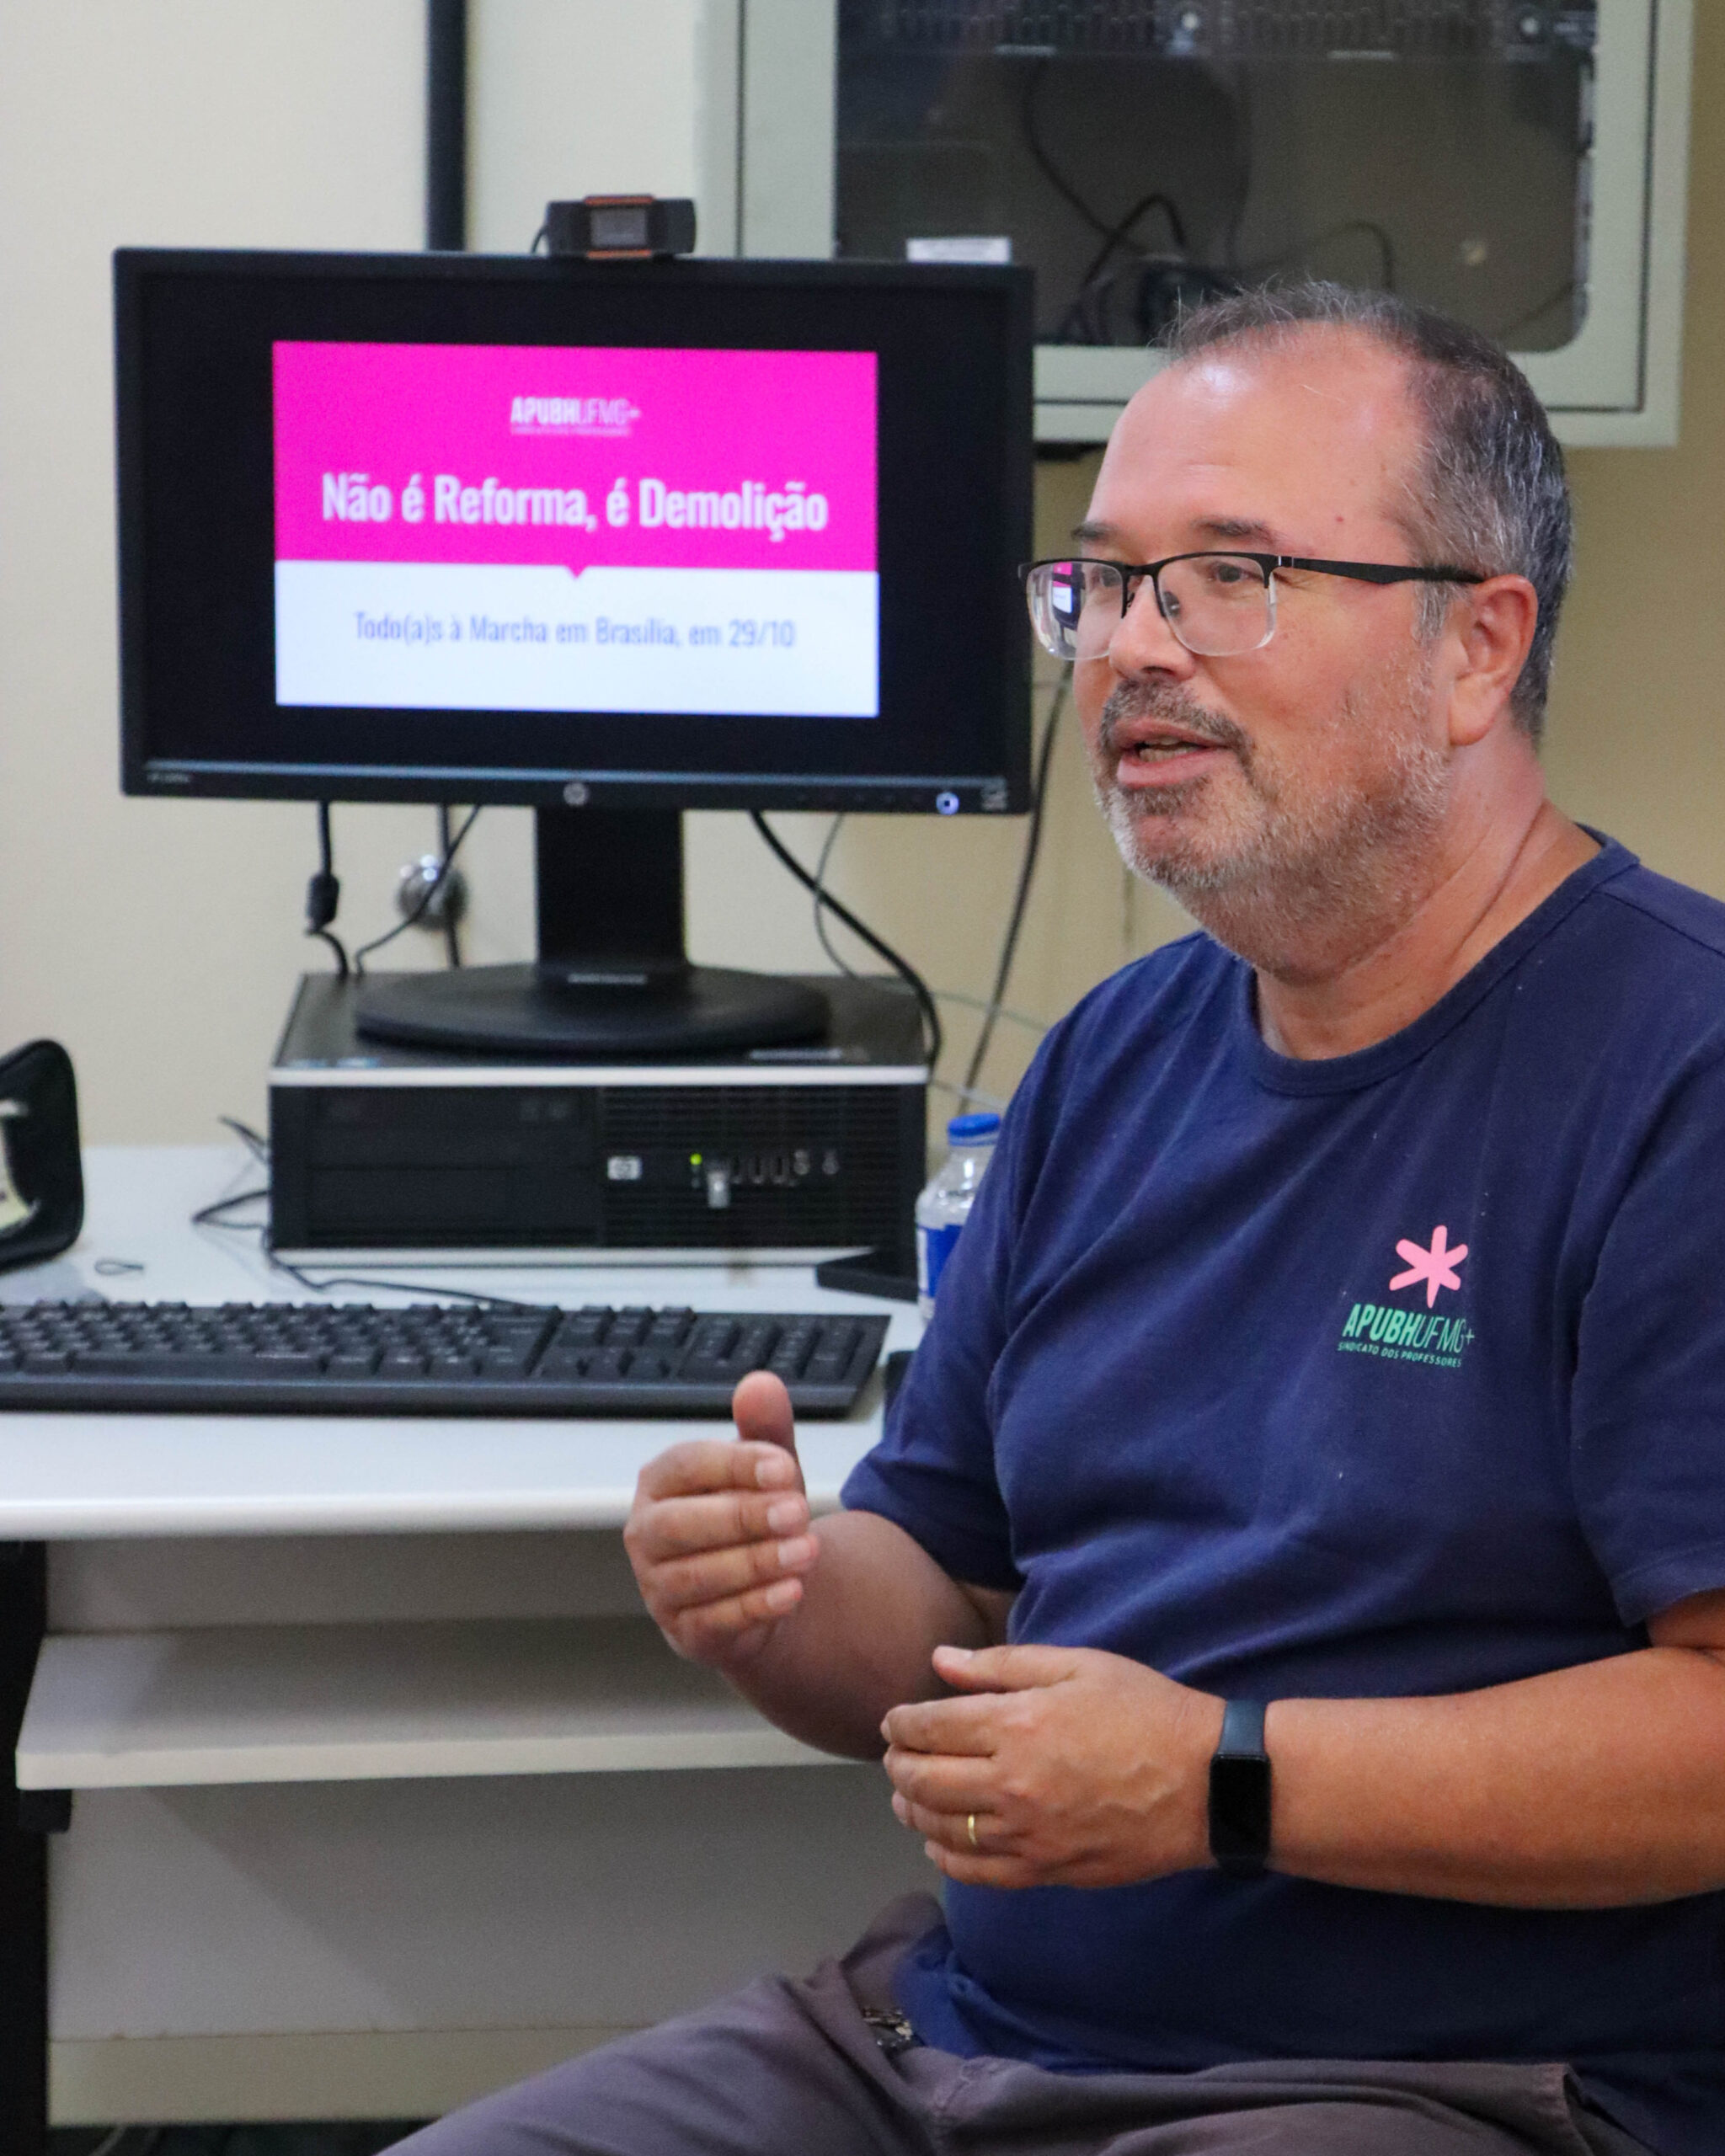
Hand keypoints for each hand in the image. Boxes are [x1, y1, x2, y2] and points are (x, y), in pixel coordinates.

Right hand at [623, 1371, 818, 1669]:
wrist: (761, 1591)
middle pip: (680, 1524)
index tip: (784, 1466)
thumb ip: (764, 1430)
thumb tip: (760, 1383)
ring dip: (756, 1563)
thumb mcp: (767, 1471)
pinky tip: (793, 1591)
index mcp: (660, 1483)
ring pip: (697, 1576)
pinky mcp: (684, 1632)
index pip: (686, 1466)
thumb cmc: (754, 1520)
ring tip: (807, 1552)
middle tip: (798, 1511)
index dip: (734, 1465)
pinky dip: (756, 1607)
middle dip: (742, 1516)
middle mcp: (646, 1534)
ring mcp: (659, 1587)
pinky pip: (714, 1621)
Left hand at [880, 1643, 1223, 1887]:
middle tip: (896, 1754)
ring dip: (911, 1809)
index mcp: (1016, 1725)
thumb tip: (940, 1662)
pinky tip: (939, 1840)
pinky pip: (976, 1872)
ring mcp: (1027, 1835)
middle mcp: (1010, 1784)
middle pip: (922, 1780)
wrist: (1207, 1782)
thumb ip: (1001, 1665)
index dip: (901, 1723)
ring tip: (907, 1794)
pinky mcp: (1047, 1871)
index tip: (894, 1720)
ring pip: (940, 1828)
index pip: (929, 1727)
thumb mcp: (1077, 1666)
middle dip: (897, 1764)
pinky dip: (945, 1855)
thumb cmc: (1144, 1710)